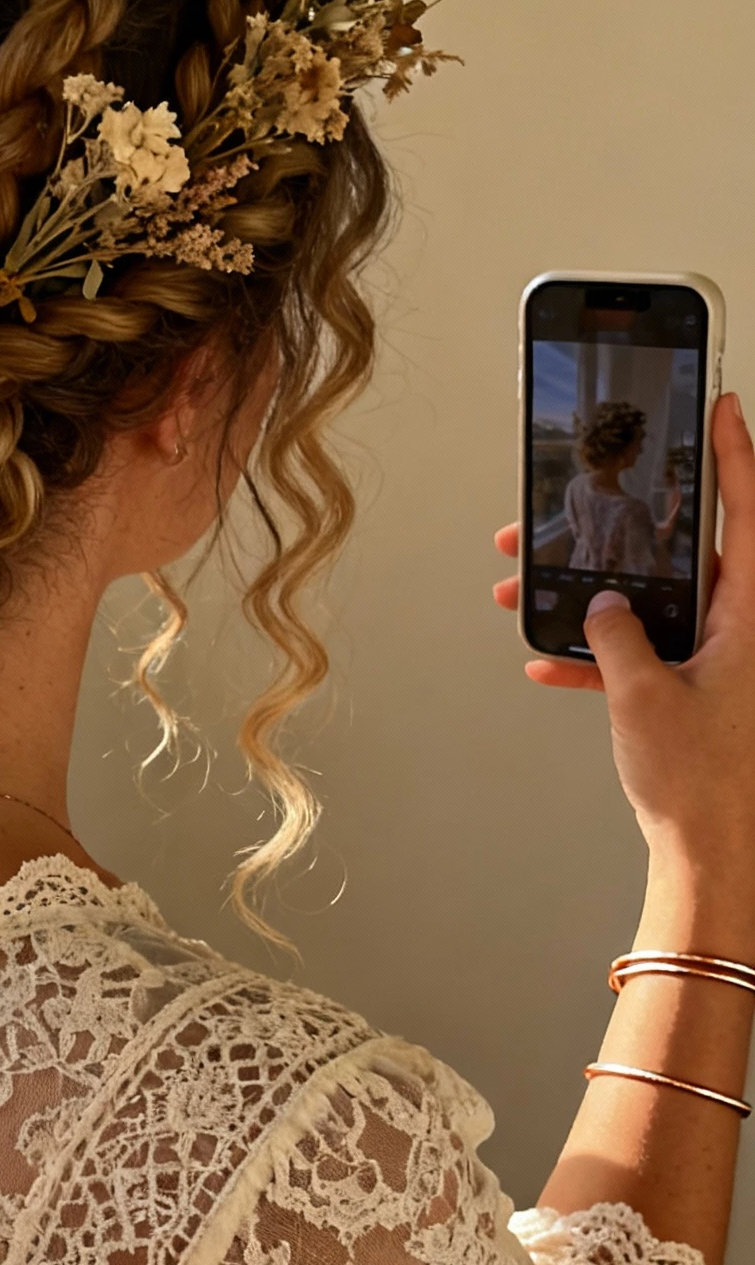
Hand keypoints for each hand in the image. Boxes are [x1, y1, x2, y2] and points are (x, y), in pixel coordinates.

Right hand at [492, 393, 754, 893]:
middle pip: (682, 553)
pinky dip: (599, 655)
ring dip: (594, 596)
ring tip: (532, 590)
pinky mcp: (698, 693)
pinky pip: (644, 654)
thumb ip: (616, 636)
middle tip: (573, 504)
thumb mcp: (643, 695)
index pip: (747, 509)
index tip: (718, 404)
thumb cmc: (705, 785)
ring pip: (653, 604)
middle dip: (619, 530)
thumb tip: (602, 605)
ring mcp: (721, 660)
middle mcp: (742, 629)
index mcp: (750, 614)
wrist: (714, 861)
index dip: (733, 450)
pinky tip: (553, 661)